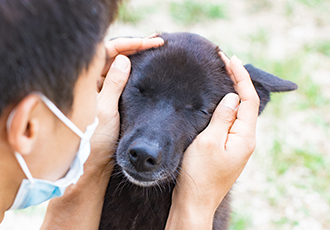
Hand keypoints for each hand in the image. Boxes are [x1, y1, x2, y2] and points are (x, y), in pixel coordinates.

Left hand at [41, 35, 163, 229]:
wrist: (91, 165)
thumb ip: (114, 83)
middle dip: (135, 48)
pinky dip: (135, 74)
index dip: (129, 44)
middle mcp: (92, 82)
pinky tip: (147, 69)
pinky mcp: (110, 100)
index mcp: (86, 81)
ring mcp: (101, 91)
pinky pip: (122, 81)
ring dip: (137, 59)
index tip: (151, 43)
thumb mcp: (105, 110)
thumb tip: (124, 59)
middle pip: (114, 56)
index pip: (107, 51)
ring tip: (156, 51)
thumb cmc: (93, 140)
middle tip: (157, 42)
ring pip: (120, 68)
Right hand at [166, 53, 258, 228]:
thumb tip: (232, 96)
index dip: (241, 77)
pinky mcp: (228, 148)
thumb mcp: (208, 142)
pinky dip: (226, 106)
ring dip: (232, 92)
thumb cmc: (199, 174)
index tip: (229, 59)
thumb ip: (222, 118)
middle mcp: (245, 139)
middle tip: (224, 62)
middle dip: (238, 81)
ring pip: (238, 112)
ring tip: (221, 74)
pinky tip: (217, 100)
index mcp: (244, 137)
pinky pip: (230, 121)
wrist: (195, 200)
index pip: (248, 99)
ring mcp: (237, 144)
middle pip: (246, 103)